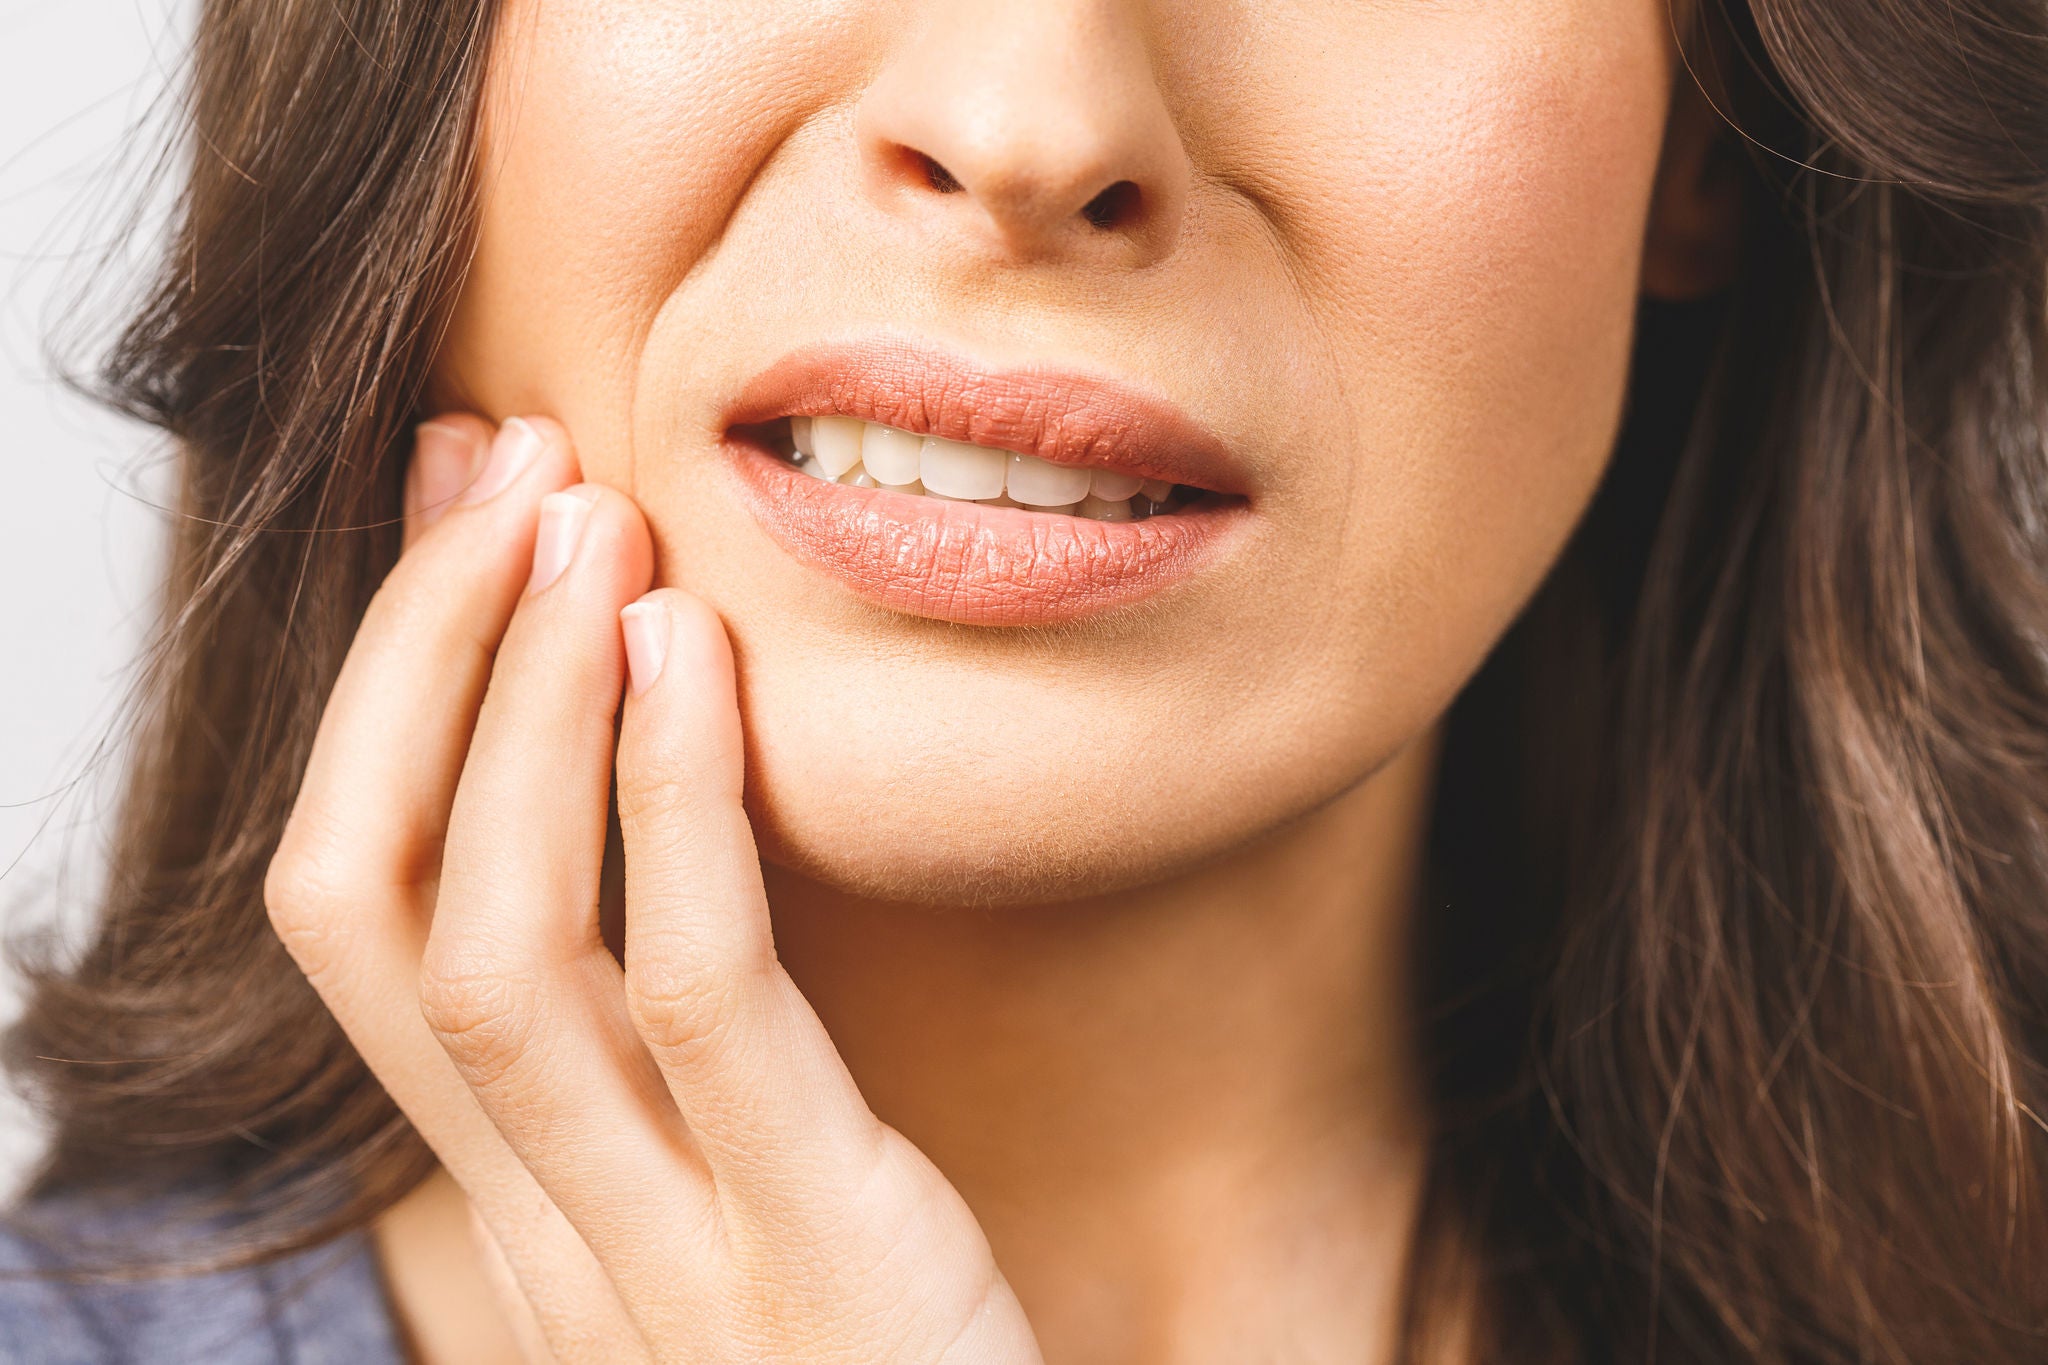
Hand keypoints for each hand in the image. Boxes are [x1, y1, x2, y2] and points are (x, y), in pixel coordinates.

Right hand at [264, 415, 1042, 1363]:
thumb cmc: (896, 1347)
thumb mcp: (750, 1186)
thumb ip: (676, 1044)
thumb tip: (642, 818)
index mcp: (522, 1196)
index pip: (352, 920)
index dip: (382, 701)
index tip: (467, 517)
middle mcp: (543, 1227)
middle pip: (371, 906)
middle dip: (417, 662)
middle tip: (509, 470)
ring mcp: (660, 1255)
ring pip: (490, 942)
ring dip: (515, 704)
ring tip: (585, 524)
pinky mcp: (817, 1247)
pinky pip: (695, 993)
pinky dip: (670, 804)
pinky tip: (691, 657)